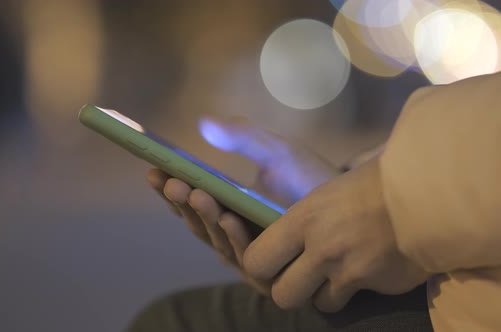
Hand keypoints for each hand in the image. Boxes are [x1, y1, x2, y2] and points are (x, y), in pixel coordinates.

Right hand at [147, 117, 338, 294]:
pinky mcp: (268, 268)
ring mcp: (248, 251)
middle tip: (171, 180)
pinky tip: (227, 217)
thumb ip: (242, 136)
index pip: (189, 198)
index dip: (168, 186)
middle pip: (196, 220)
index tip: (151, 168)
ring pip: (214, 238)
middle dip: (182, 201)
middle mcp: (231, 230)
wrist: (349, 204)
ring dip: (203, 217)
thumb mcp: (274, 150)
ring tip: (196, 192)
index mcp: (225, 204)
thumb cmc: (307, 177)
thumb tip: (203, 121)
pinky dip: (234, 237)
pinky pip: (244, 255)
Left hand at [242, 158, 430, 311]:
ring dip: (324, 293)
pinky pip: (351, 300)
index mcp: (304, 216)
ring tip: (337, 271)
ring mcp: (348, 270)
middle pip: (281, 295)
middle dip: (289, 289)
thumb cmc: (380, 179)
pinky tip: (366, 269)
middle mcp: (321, 247)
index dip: (260, 265)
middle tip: (302, 274)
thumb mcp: (331, 189)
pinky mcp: (374, 285)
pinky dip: (355, 292)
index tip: (272, 260)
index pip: (255, 260)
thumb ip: (305, 215)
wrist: (430, 190)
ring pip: (317, 304)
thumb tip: (285, 224)